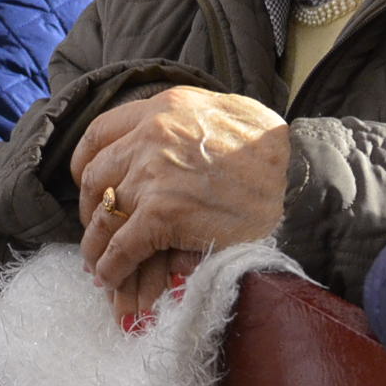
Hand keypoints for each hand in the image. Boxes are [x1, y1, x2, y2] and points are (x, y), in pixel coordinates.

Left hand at [70, 86, 289, 318]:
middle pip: (95, 177)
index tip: (87, 182)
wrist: (299, 173)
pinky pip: (122, 246)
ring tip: (97, 265)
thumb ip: (185, 121)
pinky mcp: (162, 214)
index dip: (86, 163)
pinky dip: (112, 267)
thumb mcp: (223, 111)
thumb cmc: (270, 147)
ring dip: (95, 246)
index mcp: (163, 107)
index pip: (100, 132)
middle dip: (89, 209)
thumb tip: (162, 144)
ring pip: (103, 216)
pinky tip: (111, 278)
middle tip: (96, 229)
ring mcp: (152, 175)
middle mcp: (150, 136)